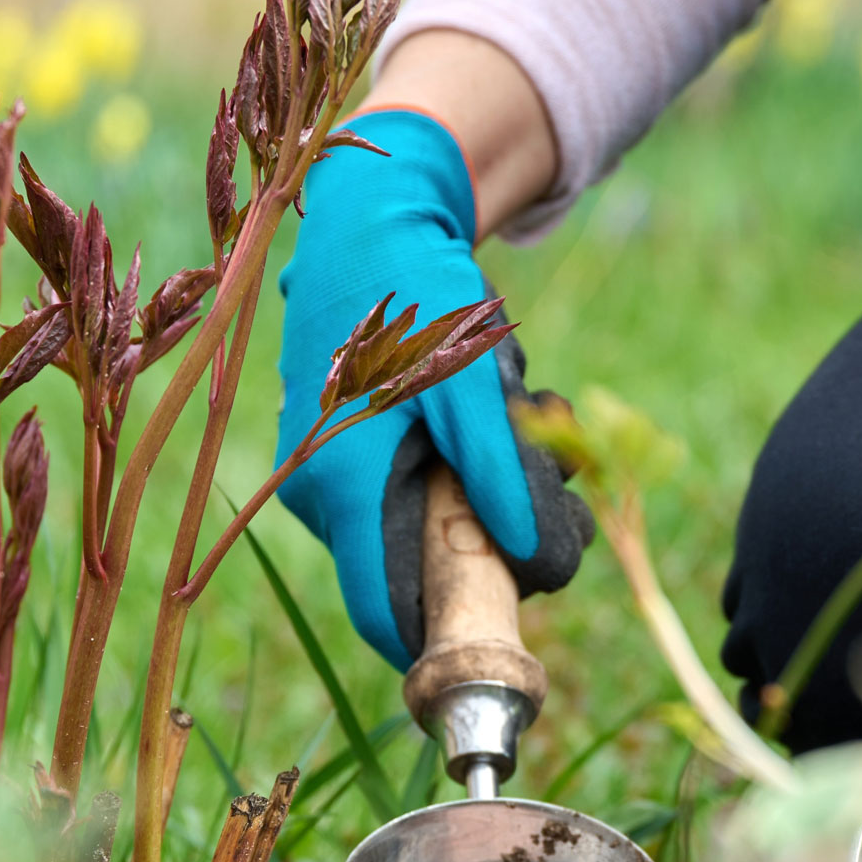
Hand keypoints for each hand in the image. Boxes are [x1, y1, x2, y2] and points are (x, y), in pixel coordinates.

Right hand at [276, 109, 590, 669]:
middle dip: (476, 551)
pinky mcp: (329, 448)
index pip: (381, 613)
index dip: (437, 644)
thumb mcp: (472, 383)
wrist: (364, 216)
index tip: (495, 642)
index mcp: (344, 486)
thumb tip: (530, 558)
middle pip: (404, 571)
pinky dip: (440, 471)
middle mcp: (317, 492)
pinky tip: (470, 415)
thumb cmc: (416, 294)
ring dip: (465, 503)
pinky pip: (391, 492)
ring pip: (404, 529)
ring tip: (510, 429)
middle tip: (543, 499)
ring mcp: (318, 470)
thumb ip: (500, 473)